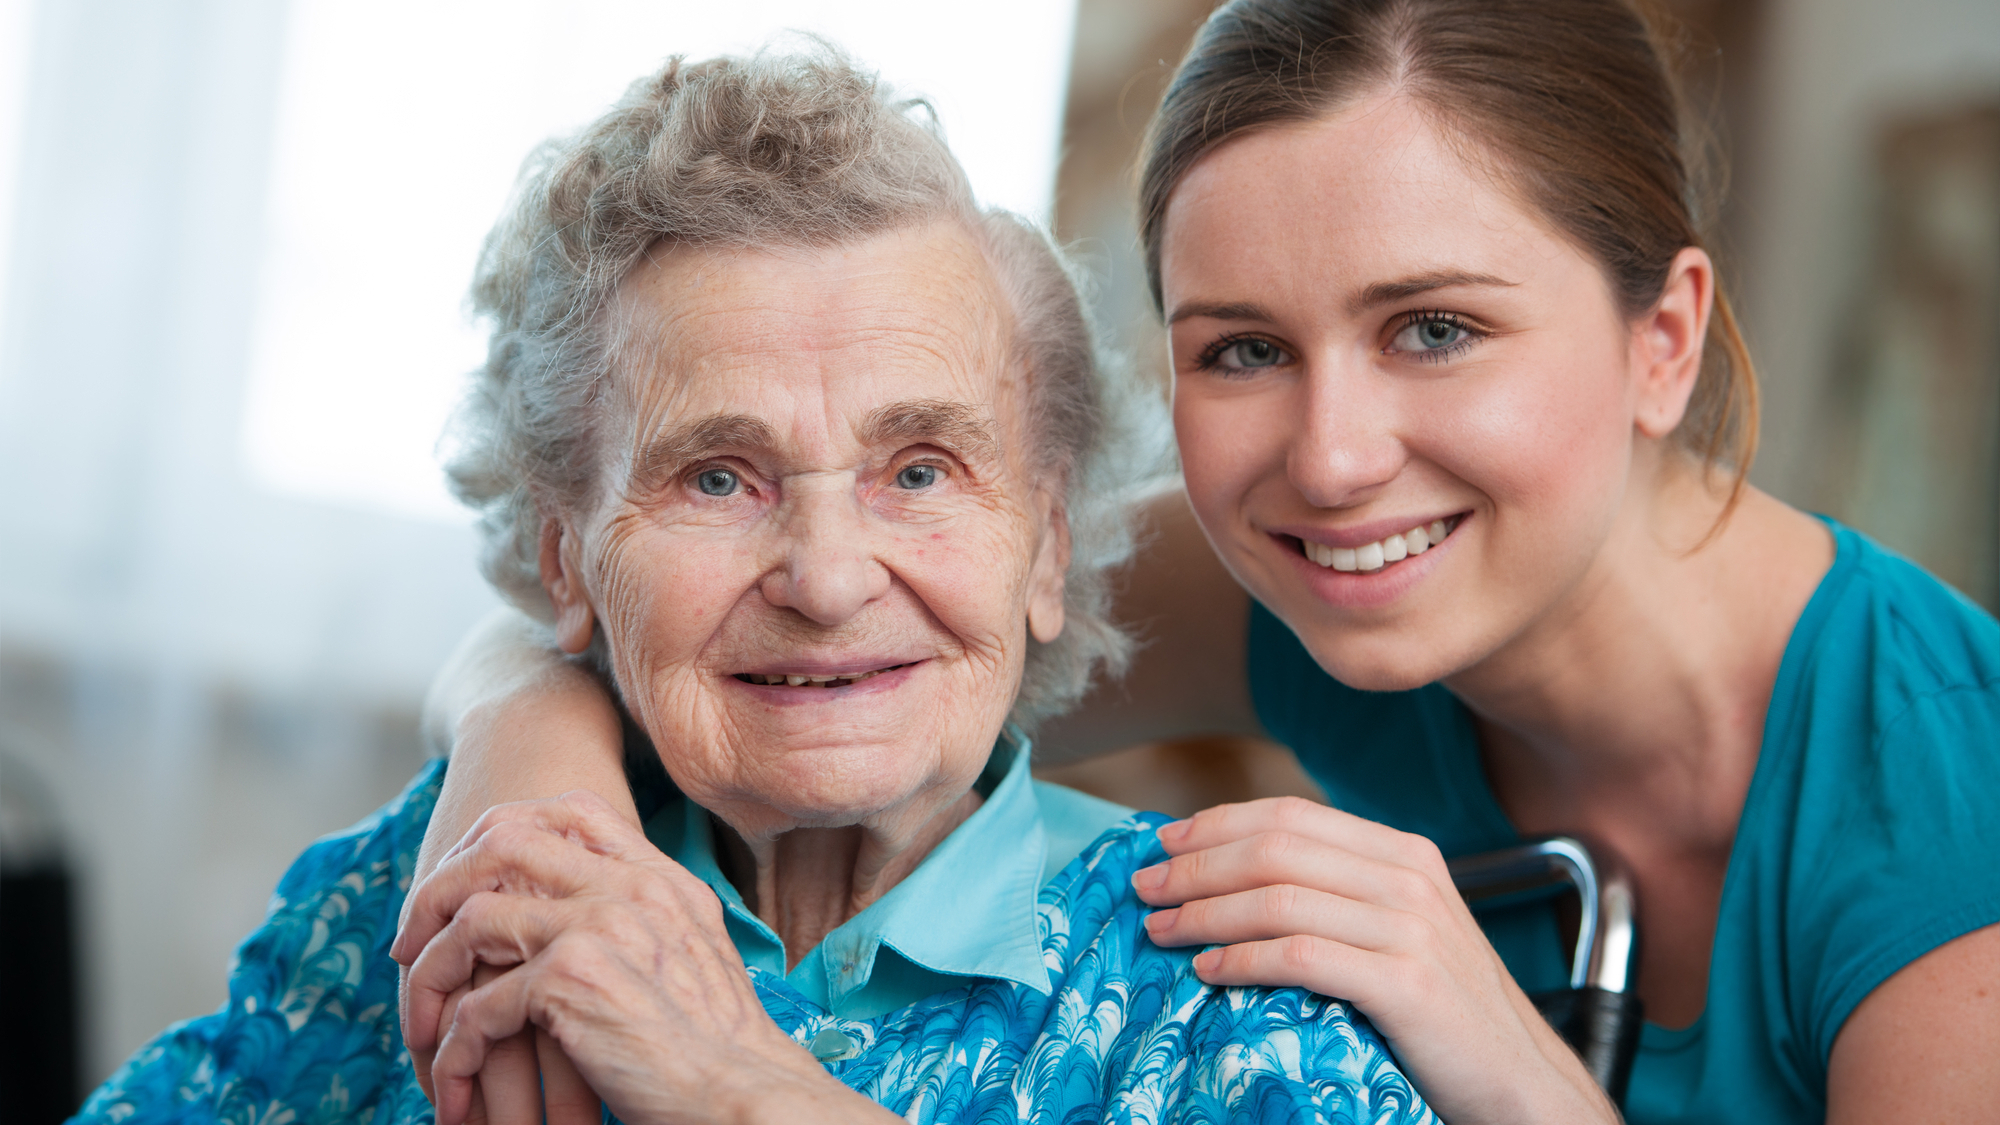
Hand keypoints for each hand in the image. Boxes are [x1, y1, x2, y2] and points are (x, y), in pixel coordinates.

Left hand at [392, 791, 894, 1124]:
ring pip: (470, 924)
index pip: (573, 809)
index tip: (467, 882)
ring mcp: (599, 926)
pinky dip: (453, 1052)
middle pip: (502, 844)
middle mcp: (630, 888)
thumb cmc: (720, 1050)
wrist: (743, 1097)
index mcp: (661, 880)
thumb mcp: (694, 960)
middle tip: (412, 947)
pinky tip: (454, 1086)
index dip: (502, 832)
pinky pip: (476, 1007)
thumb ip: (648, 924)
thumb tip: (580, 925)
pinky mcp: (570, 981)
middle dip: (439, 892)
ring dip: (430, 982)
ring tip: (423, 1031)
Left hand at [1133, 797, 1617, 1124]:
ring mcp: (1412, 929)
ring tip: (1162, 929)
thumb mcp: (1397, 931)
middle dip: (1197, 865)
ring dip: (1206, 912)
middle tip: (1145, 889)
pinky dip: (1243, 960)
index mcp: (1403, 854)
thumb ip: (1335, 894)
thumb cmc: (1443, 1013)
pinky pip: (1302, 956)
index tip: (1163, 845)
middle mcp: (1409, 879)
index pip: (1291, 815)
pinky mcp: (1408, 985)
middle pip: (1276, 848)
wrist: (1522, 1082)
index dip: (1217, 823)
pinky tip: (1209, 971)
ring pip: (1280, 897)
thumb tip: (1235, 874)